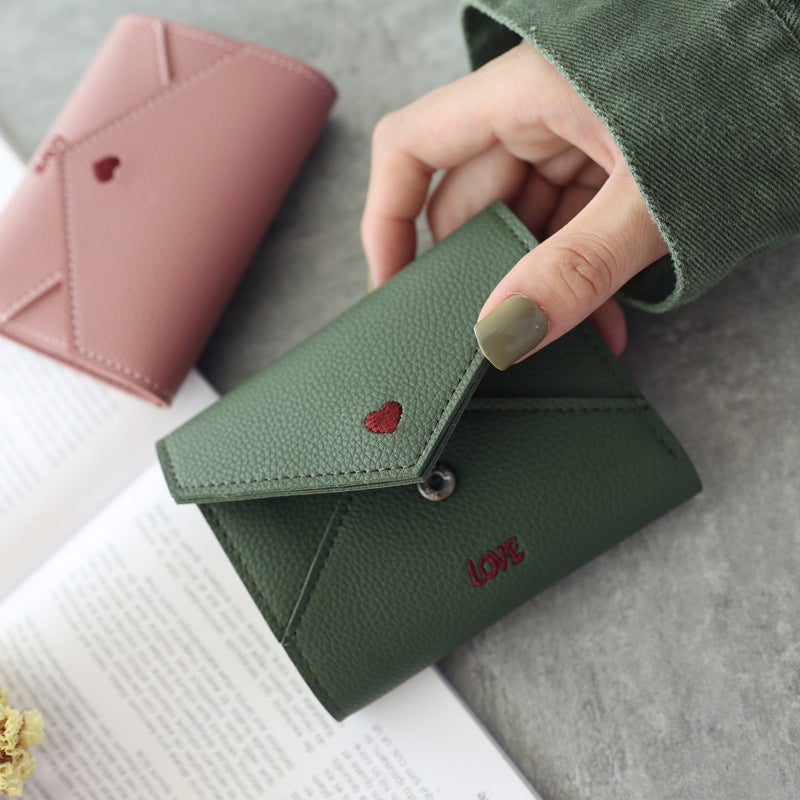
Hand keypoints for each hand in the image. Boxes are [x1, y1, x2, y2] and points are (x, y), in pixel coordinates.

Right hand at [361, 41, 667, 365]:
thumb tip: (505, 333)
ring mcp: (570, 140)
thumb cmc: (742, 95)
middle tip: (497, 339)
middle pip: (469, 207)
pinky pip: (566, 228)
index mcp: (523, 94)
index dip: (386, 220)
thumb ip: (575, 267)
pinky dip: (576, 275)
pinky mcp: (604, 165)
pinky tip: (599, 323)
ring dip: (541, 289)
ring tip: (570, 341)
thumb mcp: (651, 193)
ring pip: (523, 227)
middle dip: (485, 279)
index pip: (411, 150)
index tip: (393, 288)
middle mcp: (535, 114)